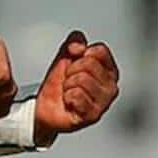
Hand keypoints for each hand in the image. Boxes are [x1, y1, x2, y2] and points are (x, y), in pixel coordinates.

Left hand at [34, 31, 118, 145]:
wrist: (46, 106)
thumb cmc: (60, 83)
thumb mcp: (66, 55)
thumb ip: (75, 41)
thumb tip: (80, 47)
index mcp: (109, 70)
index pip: (99, 51)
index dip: (80, 53)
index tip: (73, 62)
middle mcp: (111, 87)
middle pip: (89, 64)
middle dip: (71, 70)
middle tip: (69, 81)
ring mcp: (104, 103)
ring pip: (81, 79)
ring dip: (68, 85)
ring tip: (69, 92)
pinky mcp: (93, 115)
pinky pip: (76, 95)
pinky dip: (67, 97)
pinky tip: (69, 103)